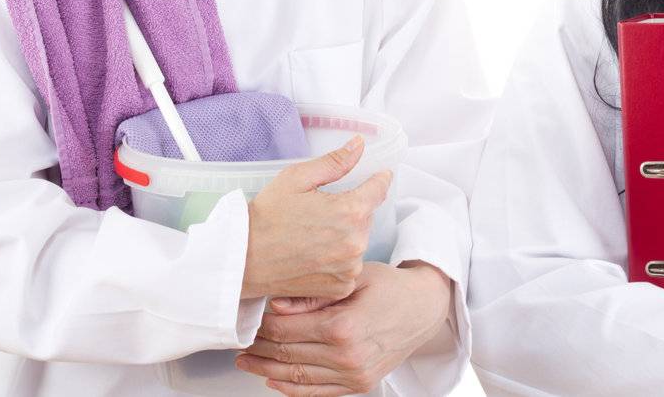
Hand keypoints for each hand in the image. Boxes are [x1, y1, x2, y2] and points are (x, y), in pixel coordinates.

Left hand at [235, 260, 453, 394]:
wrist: (424, 309)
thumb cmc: (390, 287)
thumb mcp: (354, 277)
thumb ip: (313, 294)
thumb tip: (276, 306)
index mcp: (343, 326)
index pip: (287, 330)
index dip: (261, 327)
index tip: (246, 320)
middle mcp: (347, 356)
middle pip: (288, 354)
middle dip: (258, 348)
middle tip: (239, 342)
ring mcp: (353, 375)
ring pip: (297, 378)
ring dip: (266, 371)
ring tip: (246, 362)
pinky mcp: (358, 385)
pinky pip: (316, 392)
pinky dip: (290, 389)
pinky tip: (273, 380)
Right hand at [240, 135, 393, 301]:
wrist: (242, 259)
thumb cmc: (266, 217)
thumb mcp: (297, 178)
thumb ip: (335, 162)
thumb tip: (360, 144)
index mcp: (350, 211)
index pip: (379, 189)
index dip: (377, 180)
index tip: (377, 177)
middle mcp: (355, 242)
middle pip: (366, 217)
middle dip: (351, 210)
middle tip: (319, 213)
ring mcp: (349, 268)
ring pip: (358, 241)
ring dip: (345, 236)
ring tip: (313, 236)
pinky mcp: (340, 287)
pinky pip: (350, 266)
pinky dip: (338, 260)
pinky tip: (315, 256)